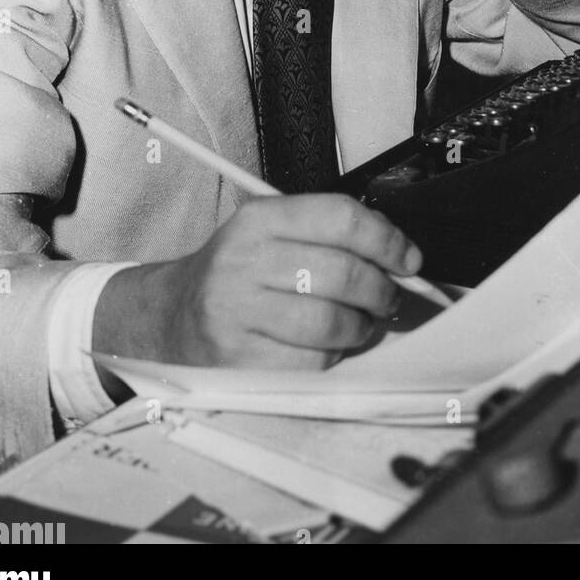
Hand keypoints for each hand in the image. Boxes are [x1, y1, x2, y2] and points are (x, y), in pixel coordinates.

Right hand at [94, 195, 422, 370]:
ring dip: (360, 328)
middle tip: (387, 298)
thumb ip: (329, 236)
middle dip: (381, 290)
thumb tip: (400, 259)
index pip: (341, 217)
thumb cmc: (239, 275)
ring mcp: (236, 312)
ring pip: (331, 322)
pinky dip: (332, 358)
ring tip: (359, 325)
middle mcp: (244, 260)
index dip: (387, 239)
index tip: (409, 260)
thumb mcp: (271, 234)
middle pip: (343, 272)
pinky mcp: (236, 359)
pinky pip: (310, 362)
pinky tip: (327, 348)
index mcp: (260, 219)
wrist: (170, 317)